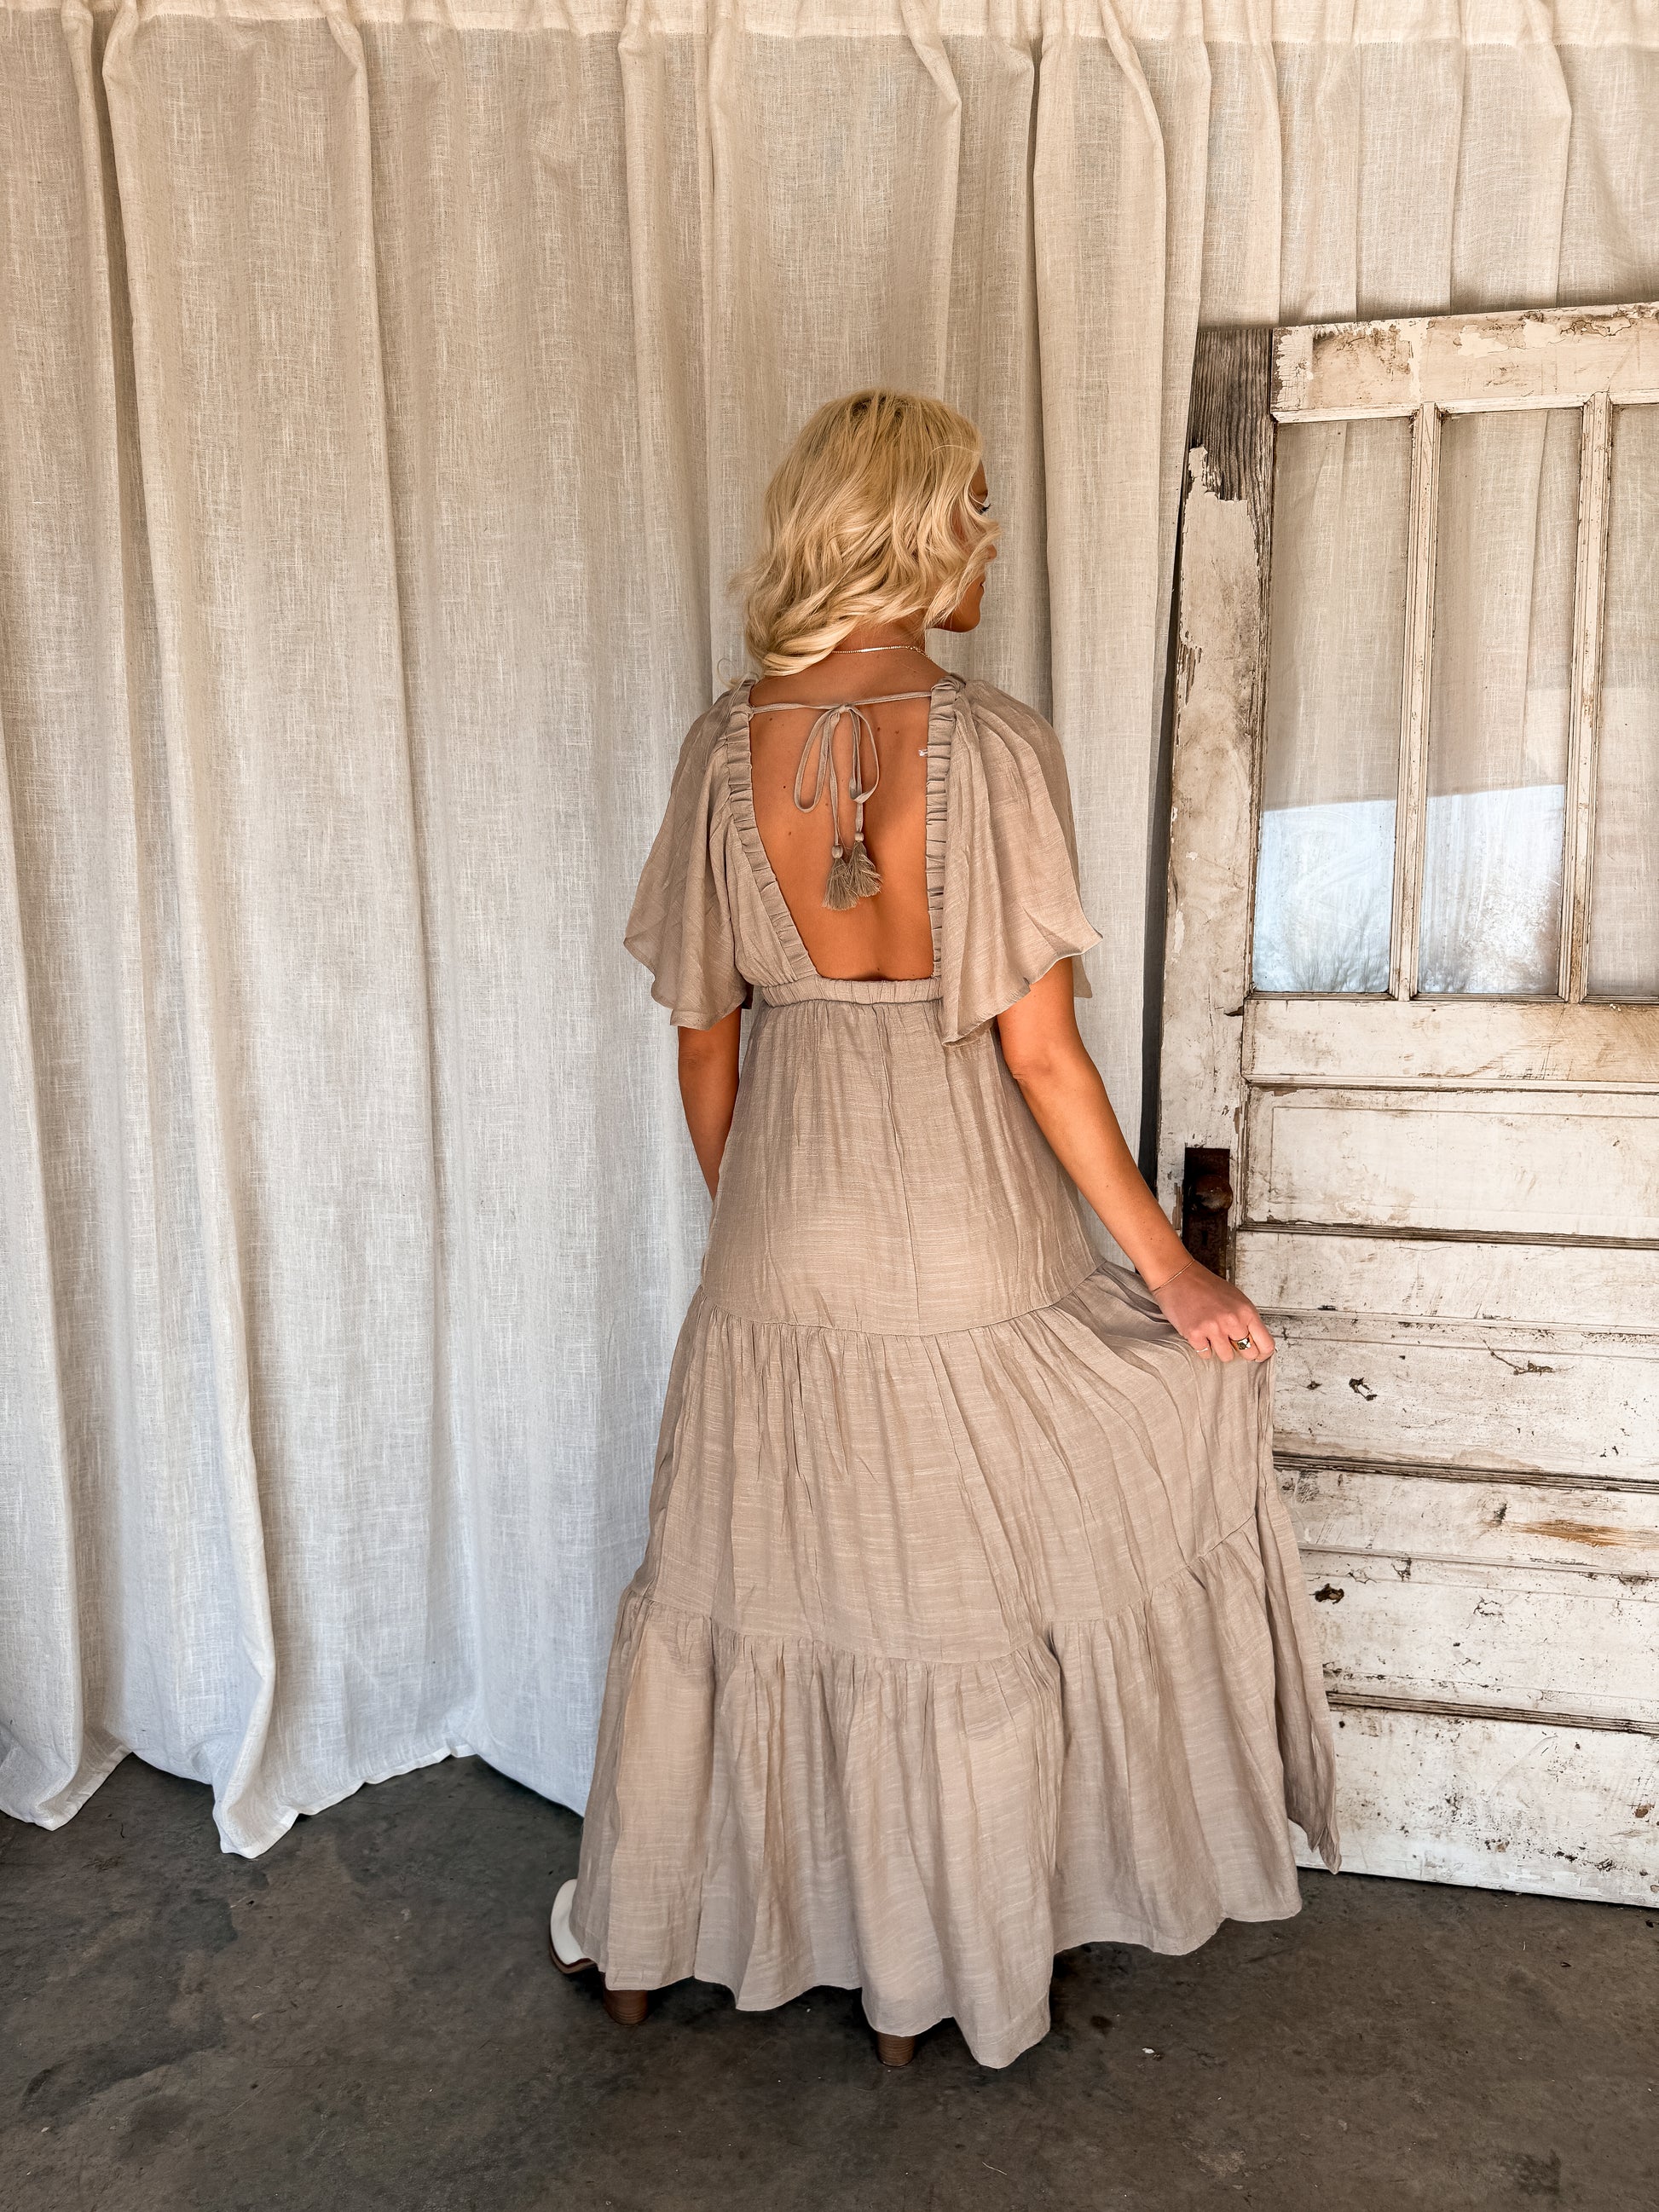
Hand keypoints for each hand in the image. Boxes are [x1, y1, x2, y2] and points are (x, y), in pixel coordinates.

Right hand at [1148, 1259, 1274, 1362]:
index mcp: (1246, 1311)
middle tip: (1230, 1341)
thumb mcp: (1236, 1299)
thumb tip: (1255, 1341)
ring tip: (1212, 1333)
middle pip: (1248, 1353)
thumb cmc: (1206, 1286)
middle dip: (1240, 1350)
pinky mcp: (1195, 1334)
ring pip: (1226, 1356)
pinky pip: (1206, 1354)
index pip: (1266, 1344)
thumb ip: (1247, 1319)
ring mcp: (1213, 1329)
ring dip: (1220, 1349)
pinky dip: (1203, 1347)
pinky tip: (1200, 1332)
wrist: (1179, 1276)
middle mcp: (1232, 1321)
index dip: (1263, 1353)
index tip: (1258, 1355)